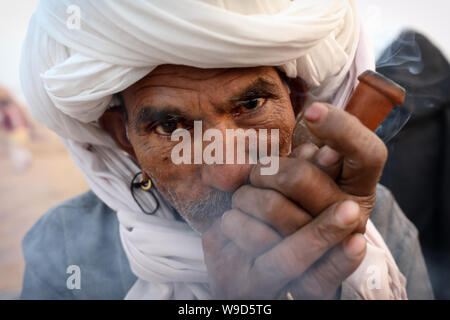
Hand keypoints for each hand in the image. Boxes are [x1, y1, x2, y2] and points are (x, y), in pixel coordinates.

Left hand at [202, 102, 387, 298]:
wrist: (270, 271)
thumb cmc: (286, 209)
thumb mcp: (296, 177)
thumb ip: (301, 158)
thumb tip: (315, 138)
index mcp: (358, 190)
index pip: (368, 153)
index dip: (343, 129)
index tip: (312, 110)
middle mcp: (354, 221)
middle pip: (303, 177)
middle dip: (266, 170)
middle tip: (255, 173)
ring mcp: (331, 251)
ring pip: (274, 208)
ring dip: (246, 197)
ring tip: (241, 201)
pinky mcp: (307, 281)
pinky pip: (255, 241)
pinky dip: (233, 224)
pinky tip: (231, 222)